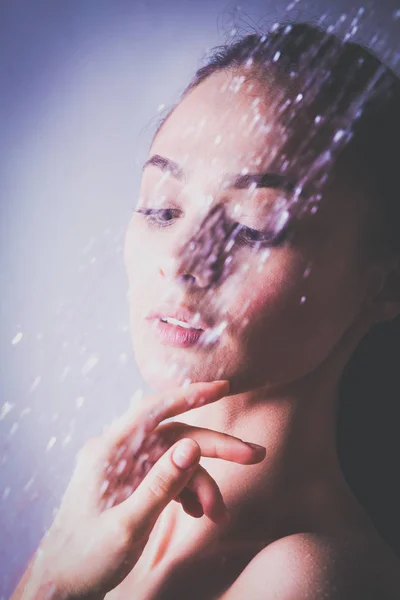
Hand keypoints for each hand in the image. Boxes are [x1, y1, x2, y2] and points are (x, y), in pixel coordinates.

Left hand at [28, 380, 265, 598]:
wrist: (62, 586)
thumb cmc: (86, 559)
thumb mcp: (128, 527)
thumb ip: (162, 484)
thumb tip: (192, 444)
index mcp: (109, 452)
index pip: (153, 410)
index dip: (189, 395)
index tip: (223, 387)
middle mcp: (118, 453)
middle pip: (174, 437)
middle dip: (215, 446)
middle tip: (254, 455)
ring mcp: (125, 469)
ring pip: (176, 460)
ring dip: (202, 482)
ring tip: (218, 514)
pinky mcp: (131, 485)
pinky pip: (167, 477)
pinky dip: (187, 491)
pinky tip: (199, 512)